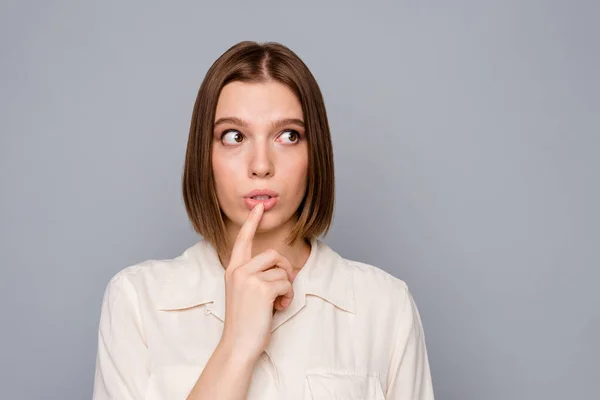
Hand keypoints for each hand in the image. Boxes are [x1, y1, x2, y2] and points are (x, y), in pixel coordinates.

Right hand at [219, 203, 296, 361]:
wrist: (238, 344)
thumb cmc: (245, 322)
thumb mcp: (245, 293)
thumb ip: (257, 276)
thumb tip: (284, 269)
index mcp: (232, 270)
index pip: (243, 240)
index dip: (252, 222)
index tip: (259, 206)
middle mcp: (238, 270)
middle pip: (272, 254)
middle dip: (283, 270)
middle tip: (281, 289)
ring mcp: (249, 278)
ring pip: (282, 269)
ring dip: (286, 287)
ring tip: (277, 302)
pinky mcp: (261, 288)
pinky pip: (286, 283)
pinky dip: (287, 297)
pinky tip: (278, 308)